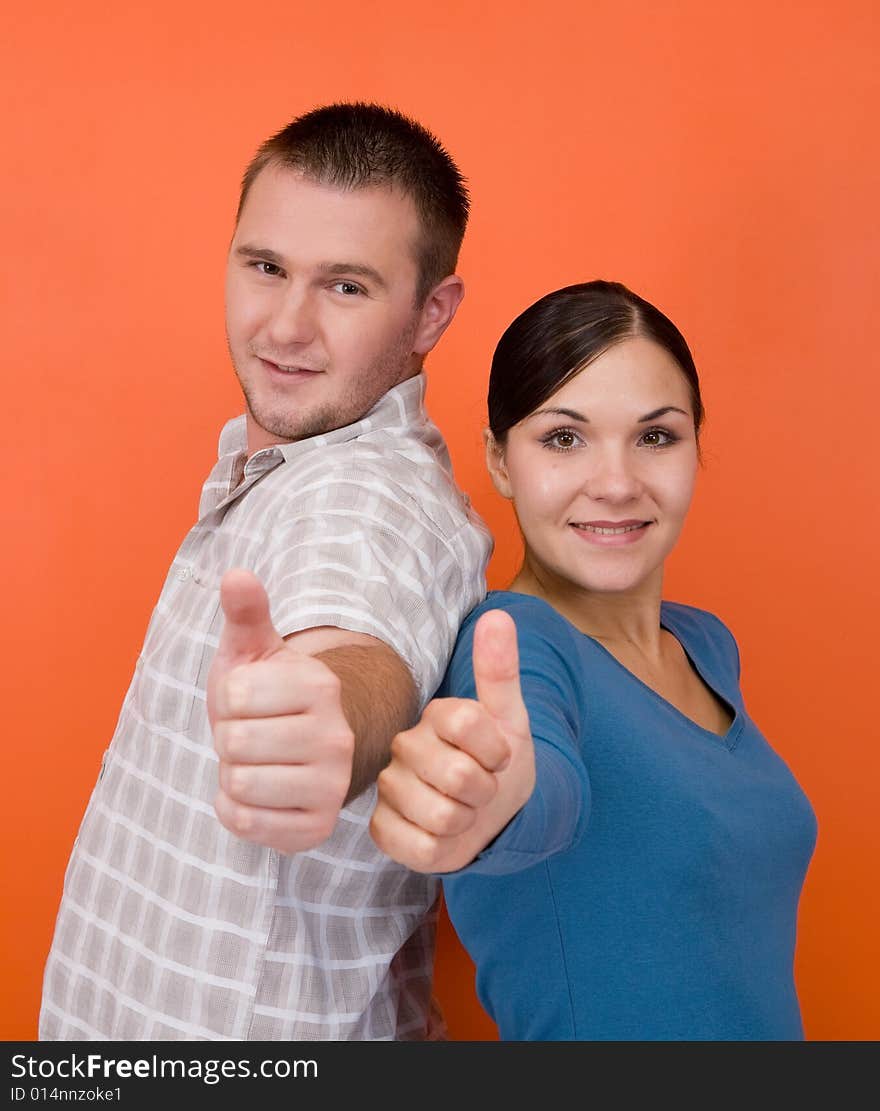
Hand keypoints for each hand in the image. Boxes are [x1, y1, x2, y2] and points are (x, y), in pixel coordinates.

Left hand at [207, 568, 354, 852]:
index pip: (232, 695)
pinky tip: (257, 793)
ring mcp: (332, 784)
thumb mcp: (253, 651)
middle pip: (234, 742)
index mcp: (321, 685)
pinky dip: (235, 809)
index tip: (248, 701)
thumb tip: (236, 574)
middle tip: (251, 734)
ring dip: (231, 774)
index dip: (226, 699)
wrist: (296, 748)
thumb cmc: (265, 695)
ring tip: (256, 762)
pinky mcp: (317, 827)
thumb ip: (246, 613)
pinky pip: (244, 822)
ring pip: (238, 784)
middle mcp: (337, 735)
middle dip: (228, 738)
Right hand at [369, 609, 533, 872]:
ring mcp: (390, 789)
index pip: (468, 723)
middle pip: (459, 775)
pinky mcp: (383, 830)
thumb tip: (498, 615)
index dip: (497, 751)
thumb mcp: (510, 718)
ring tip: (464, 810)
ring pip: (441, 815)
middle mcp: (405, 747)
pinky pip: (421, 848)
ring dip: (467, 821)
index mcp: (436, 715)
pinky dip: (443, 847)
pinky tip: (441, 833)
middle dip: (485, 790)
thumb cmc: (498, 762)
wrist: (490, 814)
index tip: (499, 756)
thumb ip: (500, 670)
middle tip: (482, 788)